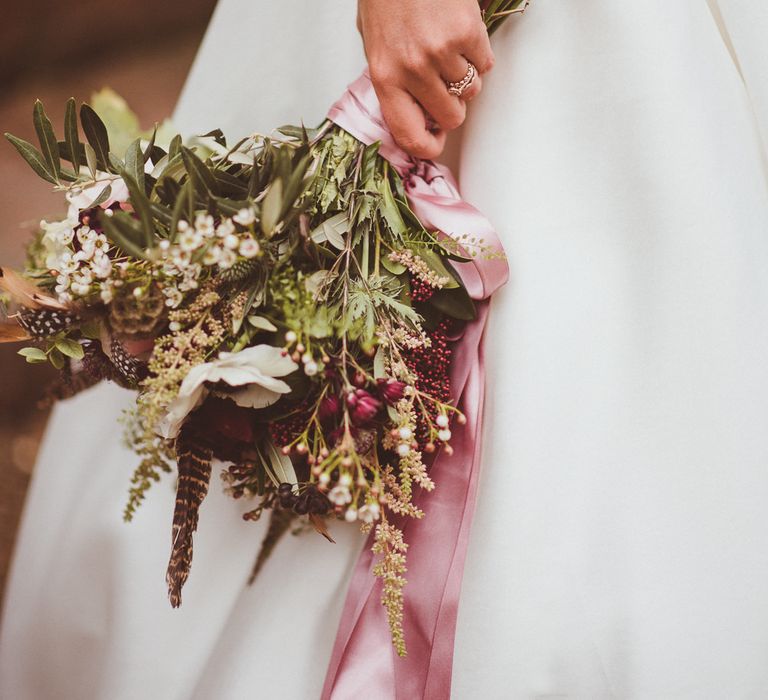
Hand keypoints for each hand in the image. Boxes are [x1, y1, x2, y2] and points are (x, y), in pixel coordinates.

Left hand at [357, 0, 493, 159]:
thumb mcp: (374, 42)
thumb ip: (392, 78)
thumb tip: (414, 112)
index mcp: (384, 76)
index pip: (408, 134)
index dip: (427, 147)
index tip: (436, 144)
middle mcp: (412, 70)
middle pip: (451, 117)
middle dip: (454, 108)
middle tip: (448, 88)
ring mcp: (441, 52)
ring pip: (472, 91)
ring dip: (467, 77)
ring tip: (451, 51)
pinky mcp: (467, 32)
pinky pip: (485, 63)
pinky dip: (479, 53)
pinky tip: (463, 34)